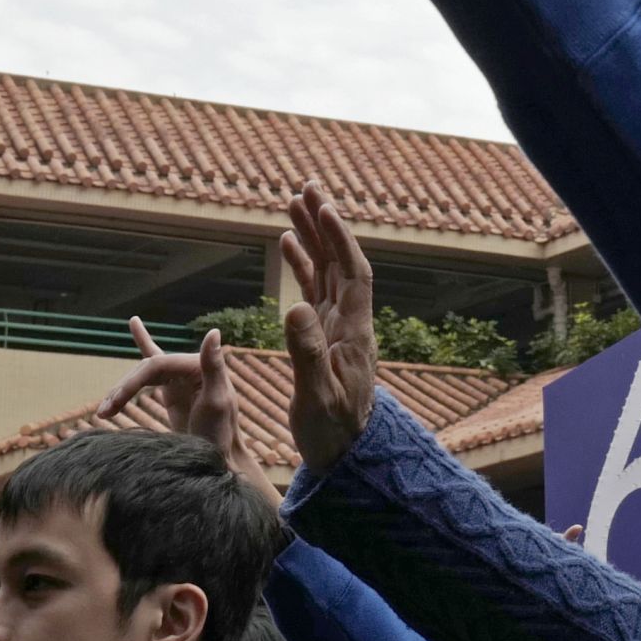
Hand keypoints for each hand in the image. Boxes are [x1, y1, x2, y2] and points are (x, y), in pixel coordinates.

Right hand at [101, 317, 278, 514]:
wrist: (218, 459)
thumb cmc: (220, 433)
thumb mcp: (216, 401)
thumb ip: (214, 366)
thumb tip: (214, 331)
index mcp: (199, 365)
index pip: (157, 364)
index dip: (133, 382)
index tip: (114, 402)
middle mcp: (189, 366)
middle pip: (146, 369)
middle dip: (122, 389)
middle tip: (104, 413)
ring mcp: (180, 376)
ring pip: (142, 374)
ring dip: (121, 389)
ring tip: (103, 410)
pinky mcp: (172, 388)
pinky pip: (152, 368)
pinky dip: (143, 342)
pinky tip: (134, 323)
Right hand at [275, 187, 381, 478]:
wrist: (344, 453)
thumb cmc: (332, 432)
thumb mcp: (316, 397)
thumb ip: (306, 353)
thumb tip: (295, 305)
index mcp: (353, 332)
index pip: (352, 273)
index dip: (340, 239)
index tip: (324, 208)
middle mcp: (349, 322)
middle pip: (341, 261)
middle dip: (326, 224)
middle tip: (308, 187)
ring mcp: (336, 326)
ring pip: (327, 269)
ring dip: (313, 235)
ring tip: (295, 201)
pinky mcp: (323, 333)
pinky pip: (314, 287)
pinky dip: (302, 261)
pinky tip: (287, 242)